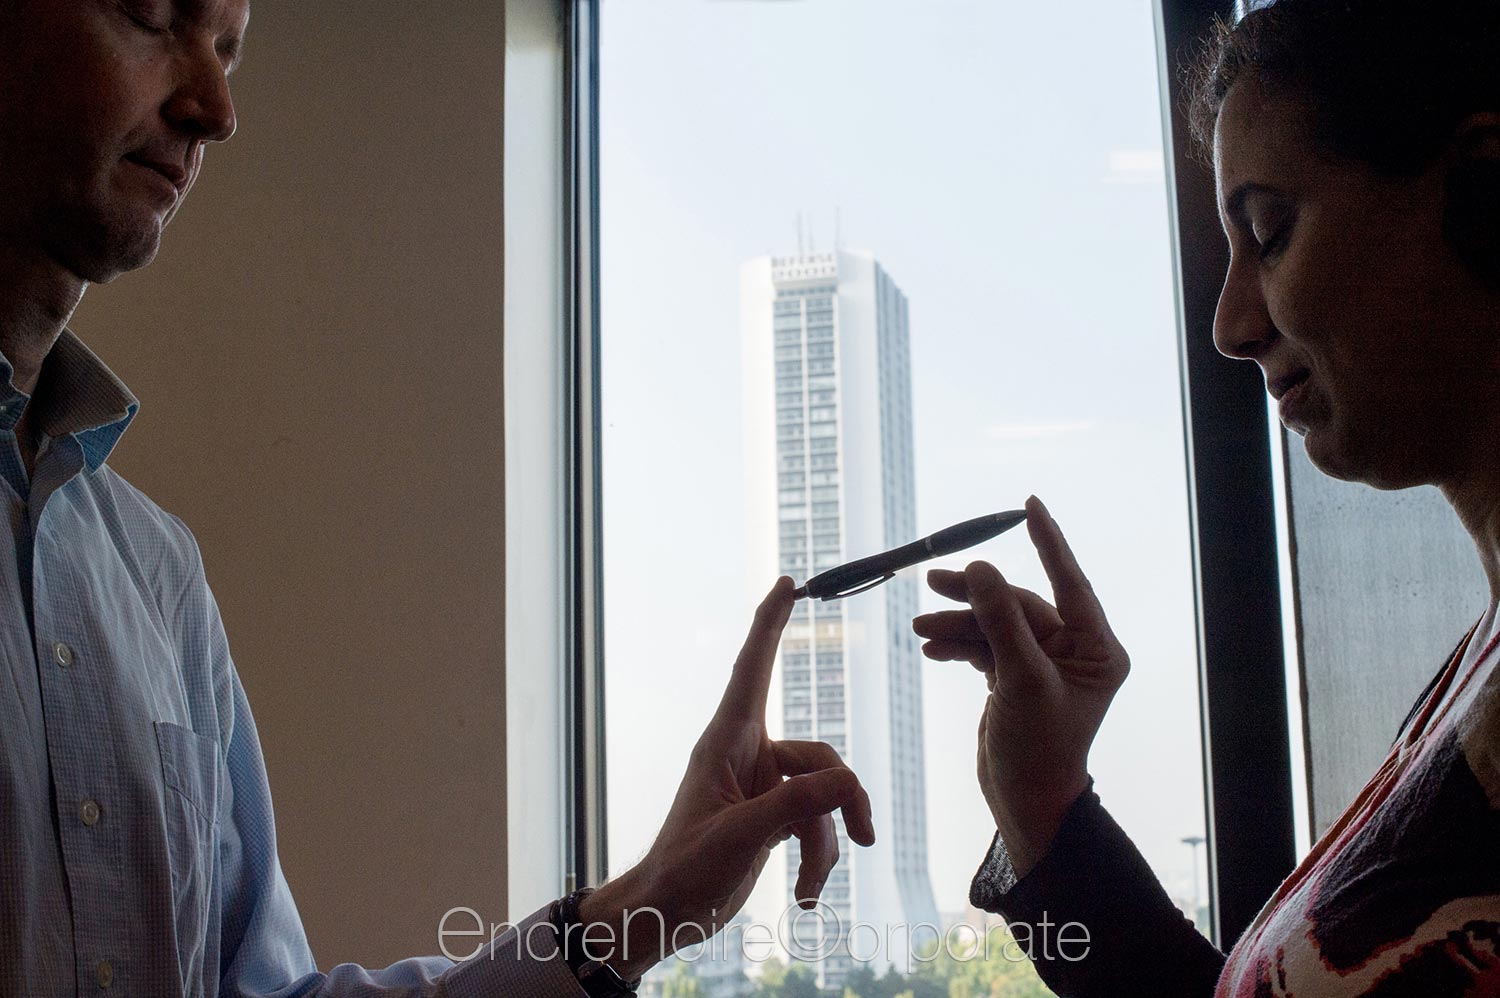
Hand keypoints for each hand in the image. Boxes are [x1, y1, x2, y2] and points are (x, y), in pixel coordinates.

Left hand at [579, 576, 875, 979]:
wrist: (667, 914)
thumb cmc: (683, 870)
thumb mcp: (738, 837)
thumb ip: (793, 806)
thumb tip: (848, 781)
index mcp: (725, 742)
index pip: (753, 669)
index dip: (770, 624)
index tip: (787, 583)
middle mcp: (746, 756)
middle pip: (819, 758)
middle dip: (843, 798)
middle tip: (863, 837)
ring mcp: (762, 787)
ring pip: (823, 797)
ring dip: (826, 843)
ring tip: (810, 887)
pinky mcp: (772, 817)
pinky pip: (815, 824)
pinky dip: (817, 859)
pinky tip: (804, 896)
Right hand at [912, 495, 1127, 877]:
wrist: (1024, 802)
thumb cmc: (1038, 750)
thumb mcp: (1021, 681)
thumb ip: (1001, 621)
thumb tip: (981, 568)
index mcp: (1095, 650)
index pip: (1070, 583)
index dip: (1049, 543)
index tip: (1030, 505)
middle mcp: (1074, 652)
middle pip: (1020, 605)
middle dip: (975, 597)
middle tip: (933, 582)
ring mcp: (1042, 665)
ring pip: (996, 625)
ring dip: (959, 623)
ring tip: (921, 627)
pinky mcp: (1015, 679)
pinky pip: (985, 646)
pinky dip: (958, 644)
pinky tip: (932, 648)